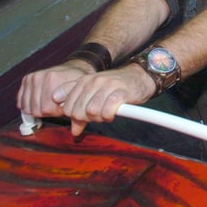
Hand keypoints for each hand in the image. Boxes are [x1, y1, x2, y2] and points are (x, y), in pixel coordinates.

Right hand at [17, 60, 93, 118]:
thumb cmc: (76, 83)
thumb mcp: (79, 95)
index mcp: (54, 79)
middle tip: (56, 105)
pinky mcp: (26, 80)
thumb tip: (75, 131)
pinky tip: (38, 102)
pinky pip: (21, 101)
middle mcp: (41, 77)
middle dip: (48, 111)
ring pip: (28, 107)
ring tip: (49, 103)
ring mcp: (32, 78)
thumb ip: (76, 112)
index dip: (56, 112)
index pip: (47, 109)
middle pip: (37, 109)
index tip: (63, 106)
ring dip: (38, 109)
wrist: (73, 69)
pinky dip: (28, 105)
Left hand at [18, 61, 154, 135]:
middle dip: (86, 119)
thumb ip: (81, 109)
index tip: (85, 116)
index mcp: (84, 81)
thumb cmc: (116, 86)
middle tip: (97, 116)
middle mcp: (94, 82)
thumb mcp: (94, 93)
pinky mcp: (121, 92)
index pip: (67, 107)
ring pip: (91, 112)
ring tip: (106, 114)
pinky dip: (108, 116)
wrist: (139, 76)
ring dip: (99, 118)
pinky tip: (113, 113)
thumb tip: (74, 131)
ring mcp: (107, 86)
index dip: (74, 117)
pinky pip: (107, 111)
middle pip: (78, 111)